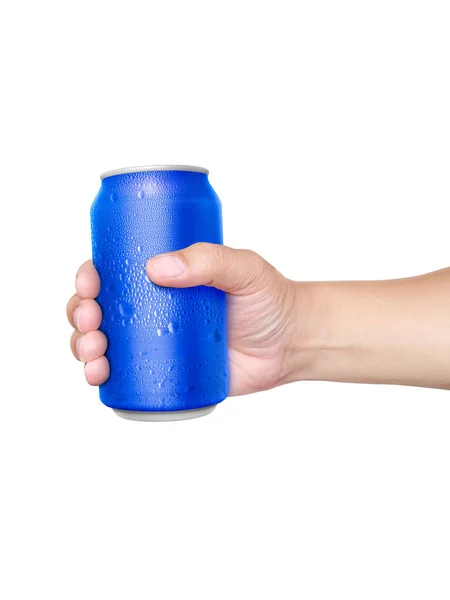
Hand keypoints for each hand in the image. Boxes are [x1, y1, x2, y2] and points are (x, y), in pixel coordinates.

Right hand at [67, 244, 302, 394]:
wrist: (291, 345)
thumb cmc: (269, 300)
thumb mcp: (244, 268)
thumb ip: (209, 260)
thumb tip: (155, 268)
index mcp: (165, 276)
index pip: (116, 270)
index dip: (90, 275)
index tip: (89, 281)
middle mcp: (154, 307)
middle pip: (101, 308)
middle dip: (80, 314)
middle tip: (91, 322)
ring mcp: (157, 342)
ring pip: (105, 342)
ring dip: (83, 346)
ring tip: (94, 353)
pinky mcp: (166, 372)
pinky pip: (126, 374)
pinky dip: (102, 376)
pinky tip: (98, 377)